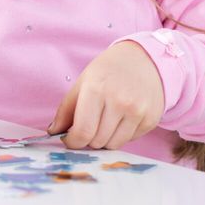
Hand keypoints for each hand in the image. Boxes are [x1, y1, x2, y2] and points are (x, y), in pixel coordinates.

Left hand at [48, 41, 164, 149]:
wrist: (145, 60)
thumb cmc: (109, 71)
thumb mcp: (83, 82)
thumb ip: (66, 109)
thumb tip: (53, 131)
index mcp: (97, 90)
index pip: (83, 132)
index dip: (73, 142)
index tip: (69, 140)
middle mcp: (120, 102)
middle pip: (97, 141)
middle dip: (88, 139)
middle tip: (88, 127)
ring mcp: (138, 111)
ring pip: (113, 145)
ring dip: (104, 140)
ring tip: (104, 123)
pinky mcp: (151, 119)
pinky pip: (130, 140)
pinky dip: (121, 135)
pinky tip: (121, 119)